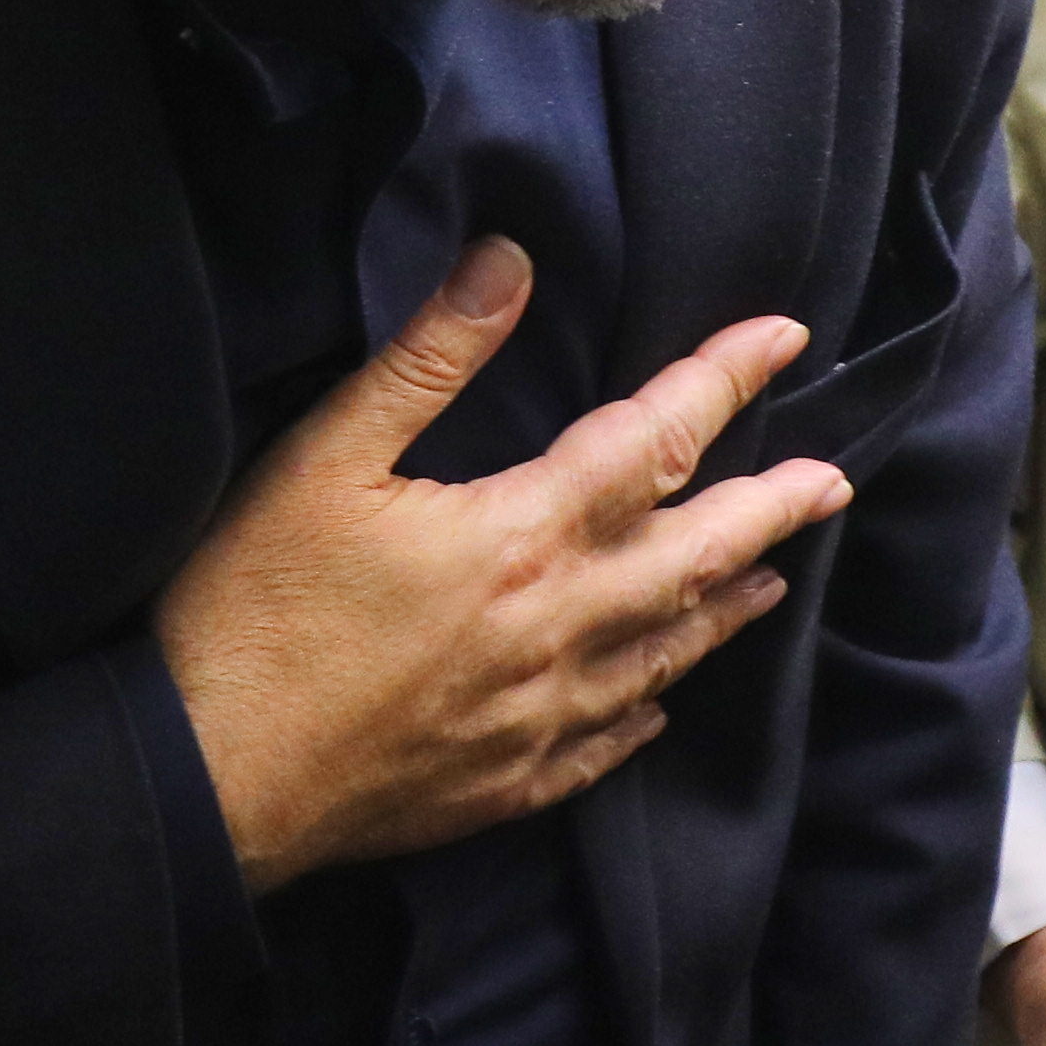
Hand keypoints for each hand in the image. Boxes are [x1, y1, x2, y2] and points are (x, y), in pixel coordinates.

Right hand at [158, 242, 843, 891]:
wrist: (211, 778)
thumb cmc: (256, 608)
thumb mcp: (325, 457)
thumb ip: (429, 359)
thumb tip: (509, 261)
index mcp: (523, 535)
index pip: (657, 438)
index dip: (725, 378)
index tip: (783, 338)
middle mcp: (558, 627)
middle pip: (701, 555)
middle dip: (774, 507)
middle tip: (833, 482)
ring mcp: (542, 716)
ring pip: (670, 652)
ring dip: (730, 607)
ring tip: (776, 580)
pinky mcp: (509, 784)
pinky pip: (609, 745)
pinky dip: (649, 710)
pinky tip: (662, 703)